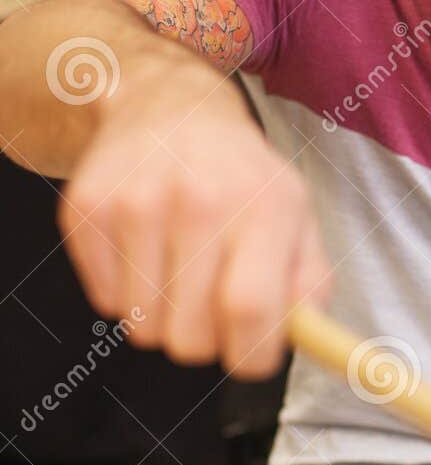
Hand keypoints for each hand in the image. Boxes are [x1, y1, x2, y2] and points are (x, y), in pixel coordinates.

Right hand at [58, 60, 332, 379]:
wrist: (169, 107)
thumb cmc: (242, 179)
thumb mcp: (297, 218)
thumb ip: (310, 286)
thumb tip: (304, 339)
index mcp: (265, 206)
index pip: (250, 311)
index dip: (251, 356)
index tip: (250, 355)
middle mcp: (199, 200)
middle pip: (190, 336)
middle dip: (204, 340)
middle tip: (209, 303)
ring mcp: (136, 202)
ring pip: (144, 326)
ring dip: (162, 317)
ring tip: (177, 269)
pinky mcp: (87, 209)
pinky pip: (105, 303)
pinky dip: (125, 293)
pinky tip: (143, 250)